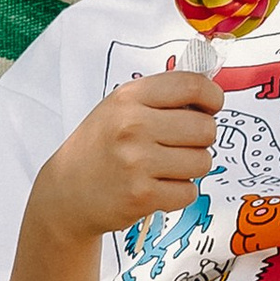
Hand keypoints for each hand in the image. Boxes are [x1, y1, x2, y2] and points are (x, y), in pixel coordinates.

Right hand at [28, 72, 218, 242]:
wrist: (67, 191)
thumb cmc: (101, 146)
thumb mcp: (121, 107)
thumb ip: (162, 98)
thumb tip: (211, 95)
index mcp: (130, 98)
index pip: (192, 85)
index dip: (212, 97)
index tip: (210, 107)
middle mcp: (133, 125)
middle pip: (206, 128)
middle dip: (201, 138)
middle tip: (180, 144)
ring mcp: (137, 162)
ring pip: (203, 162)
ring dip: (191, 168)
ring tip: (164, 167)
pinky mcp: (142, 195)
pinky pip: (189, 192)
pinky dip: (179, 193)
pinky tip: (156, 186)